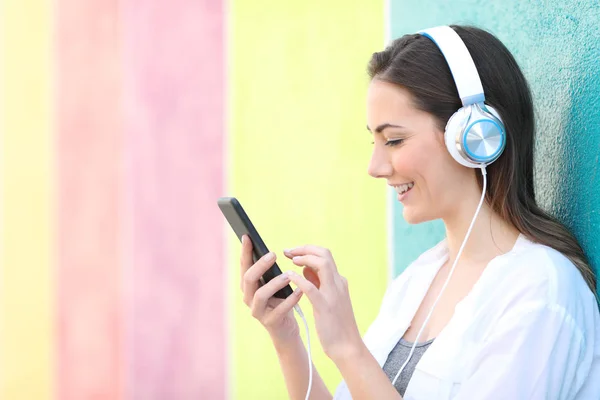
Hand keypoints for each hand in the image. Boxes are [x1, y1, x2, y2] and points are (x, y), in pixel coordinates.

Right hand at [240, 235, 303, 343]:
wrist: (287, 330)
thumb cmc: (281, 302)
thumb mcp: (274, 285)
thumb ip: (270, 272)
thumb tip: (271, 252)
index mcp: (249, 286)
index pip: (244, 266)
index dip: (245, 251)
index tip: (248, 236)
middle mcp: (249, 298)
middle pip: (248, 279)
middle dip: (259, 265)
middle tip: (273, 254)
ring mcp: (258, 311)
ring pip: (260, 295)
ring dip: (274, 283)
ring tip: (288, 275)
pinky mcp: (270, 322)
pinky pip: (278, 310)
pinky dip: (289, 300)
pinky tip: (300, 292)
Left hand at [283, 245, 363, 362]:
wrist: (347, 347)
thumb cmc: (336, 324)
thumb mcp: (328, 299)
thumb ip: (318, 283)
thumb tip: (304, 269)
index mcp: (338, 281)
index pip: (325, 255)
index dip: (308, 250)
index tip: (293, 252)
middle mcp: (338, 283)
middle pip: (324, 254)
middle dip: (305, 249)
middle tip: (288, 251)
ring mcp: (333, 294)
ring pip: (322, 264)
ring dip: (304, 258)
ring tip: (290, 260)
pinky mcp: (325, 306)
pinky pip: (311, 288)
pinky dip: (299, 279)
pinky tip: (289, 276)